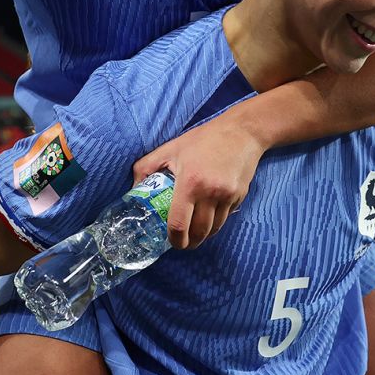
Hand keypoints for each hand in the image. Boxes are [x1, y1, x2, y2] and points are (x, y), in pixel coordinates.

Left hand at [132, 117, 266, 249]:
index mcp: (190, 182)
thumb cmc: (203, 139)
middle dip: (190, 242)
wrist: (241, 132)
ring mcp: (228, 195)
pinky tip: (210, 217)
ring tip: (195, 233)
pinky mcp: (240, 196)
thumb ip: (146, 167)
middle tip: (183, 243)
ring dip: (204, 235)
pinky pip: (226, 217)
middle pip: (199, 231)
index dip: (175, 239)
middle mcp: (210, 192)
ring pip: (215, 228)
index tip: (172, 242)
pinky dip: (217, 222)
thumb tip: (133, 188)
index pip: (179, 223)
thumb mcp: (171, 148)